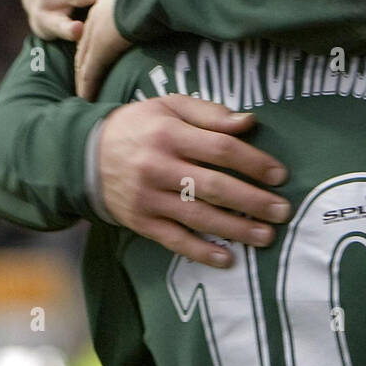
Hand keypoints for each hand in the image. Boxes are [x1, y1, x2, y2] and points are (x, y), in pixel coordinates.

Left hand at [75, 0, 131, 99]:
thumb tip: (176, 1)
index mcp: (110, 0)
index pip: (96, 27)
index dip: (93, 43)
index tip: (94, 56)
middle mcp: (99, 16)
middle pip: (85, 45)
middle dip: (84, 63)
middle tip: (85, 80)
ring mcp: (97, 31)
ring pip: (84, 60)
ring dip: (83, 77)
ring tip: (84, 94)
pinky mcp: (101, 47)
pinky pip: (91, 71)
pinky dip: (88, 85)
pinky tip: (86, 97)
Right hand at [97, 97, 290, 266]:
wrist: (83, 155)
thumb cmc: (139, 126)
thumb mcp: (169, 106)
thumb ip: (209, 113)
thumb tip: (248, 123)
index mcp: (169, 133)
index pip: (220, 149)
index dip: (253, 162)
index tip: (279, 175)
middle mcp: (158, 167)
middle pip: (214, 186)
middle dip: (253, 201)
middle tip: (283, 211)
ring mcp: (148, 198)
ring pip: (198, 217)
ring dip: (235, 229)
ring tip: (266, 236)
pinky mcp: (140, 222)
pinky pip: (174, 240)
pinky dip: (200, 251)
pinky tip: (226, 259)